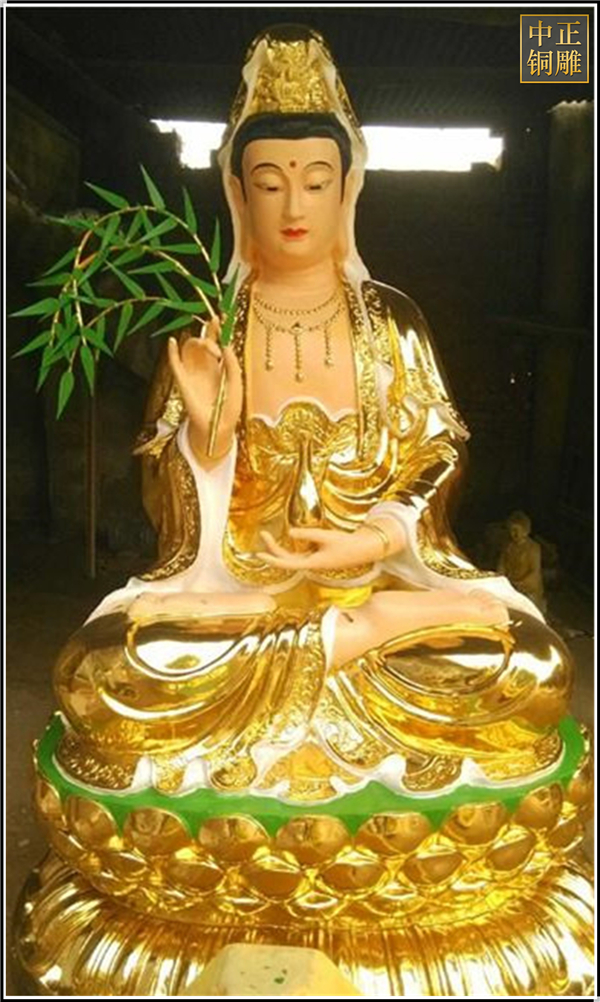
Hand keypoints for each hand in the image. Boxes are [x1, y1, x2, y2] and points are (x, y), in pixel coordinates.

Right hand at [167, 316, 242, 459]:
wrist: (218, 427)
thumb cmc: (229, 408)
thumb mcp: (237, 383)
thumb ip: (232, 363)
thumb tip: (226, 344)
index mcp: (218, 365)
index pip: (215, 340)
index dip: (216, 328)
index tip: (221, 316)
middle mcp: (204, 366)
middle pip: (202, 340)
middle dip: (209, 335)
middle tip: (220, 347)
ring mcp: (193, 372)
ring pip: (189, 347)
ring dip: (199, 342)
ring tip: (213, 352)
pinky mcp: (183, 381)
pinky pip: (174, 363)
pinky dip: (171, 351)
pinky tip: (173, 341)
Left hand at [256, 521, 403, 571]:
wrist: (363, 550)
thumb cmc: (346, 544)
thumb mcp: (326, 536)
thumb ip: (307, 534)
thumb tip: (290, 532)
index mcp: (312, 563)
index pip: (286, 563)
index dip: (272, 559)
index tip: (259, 554)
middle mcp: (310, 565)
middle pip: (286, 559)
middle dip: (273, 548)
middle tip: (263, 534)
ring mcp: (313, 562)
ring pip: (291, 557)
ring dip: (279, 548)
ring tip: (268, 536)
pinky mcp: (317, 558)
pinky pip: (299, 553)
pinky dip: (290, 547)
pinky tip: (286, 538)